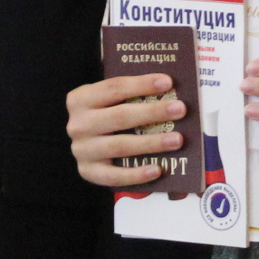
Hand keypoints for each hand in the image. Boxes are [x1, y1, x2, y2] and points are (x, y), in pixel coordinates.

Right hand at [66, 71, 186, 188]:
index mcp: (81, 99)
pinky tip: (157, 169)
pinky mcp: (88, 172)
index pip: (114, 88)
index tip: (167, 82)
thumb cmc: (104, 115)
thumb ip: (131, 93)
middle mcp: (78, 124)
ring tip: (177, 140)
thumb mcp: (108, 100)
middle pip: (120, 116)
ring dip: (151, 143)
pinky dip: (136, 174)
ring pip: (120, 146)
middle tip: (179, 109)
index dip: (142, 84)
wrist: (84, 142)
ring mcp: (82, 150)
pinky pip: (114, 176)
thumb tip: (168, 88)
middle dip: (153, 112)